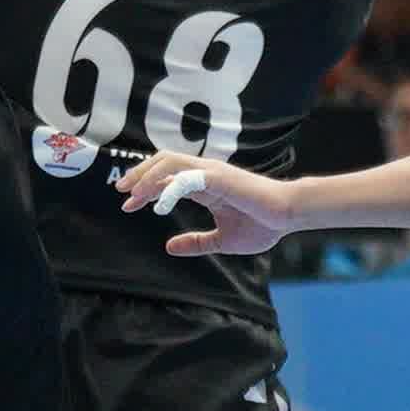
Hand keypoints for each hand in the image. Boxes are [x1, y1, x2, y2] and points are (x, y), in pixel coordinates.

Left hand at [124, 152, 298, 254]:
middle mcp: (204, 173)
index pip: (166, 178)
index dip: (144, 189)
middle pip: (163, 163)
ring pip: (170, 163)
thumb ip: (196, 242)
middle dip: (139, 175)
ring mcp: (211, 172)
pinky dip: (169, 188)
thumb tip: (169, 247)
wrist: (288, 217)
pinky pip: (188, 178)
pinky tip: (157, 205)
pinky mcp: (220, 177)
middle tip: (121, 192)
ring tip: (132, 195)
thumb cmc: (262, 225)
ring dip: (148, 177)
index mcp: (203, 185)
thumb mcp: (221, 240)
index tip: (127, 204)